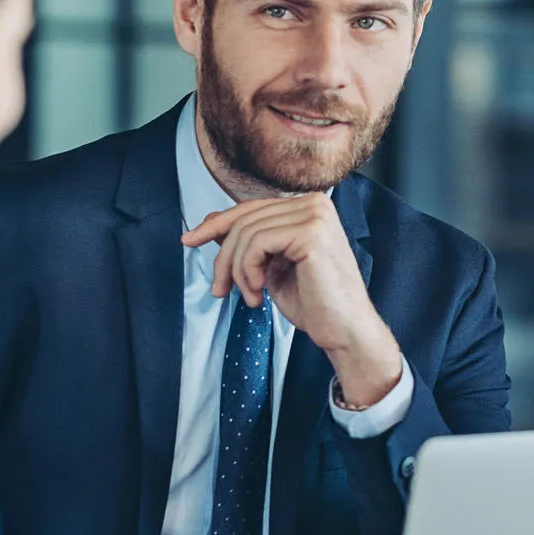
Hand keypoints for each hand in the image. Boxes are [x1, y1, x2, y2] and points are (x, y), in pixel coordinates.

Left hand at [182, 194, 402, 406]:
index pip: (251, 208)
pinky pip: (257, 244)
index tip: (189, 240)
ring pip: (247, 232)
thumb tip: (210, 221)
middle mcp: (314, 203)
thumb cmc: (314, 303)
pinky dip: (248, 271)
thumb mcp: (270, 267)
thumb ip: (247, 242)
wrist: (344, 331)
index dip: (216, 224)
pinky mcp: (311, 233)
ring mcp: (315, 216)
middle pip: (245, 219)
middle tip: (220, 290)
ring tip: (250, 297)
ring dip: (237, 271)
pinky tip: (259, 292)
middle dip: (224, 257)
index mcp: (308, 207)